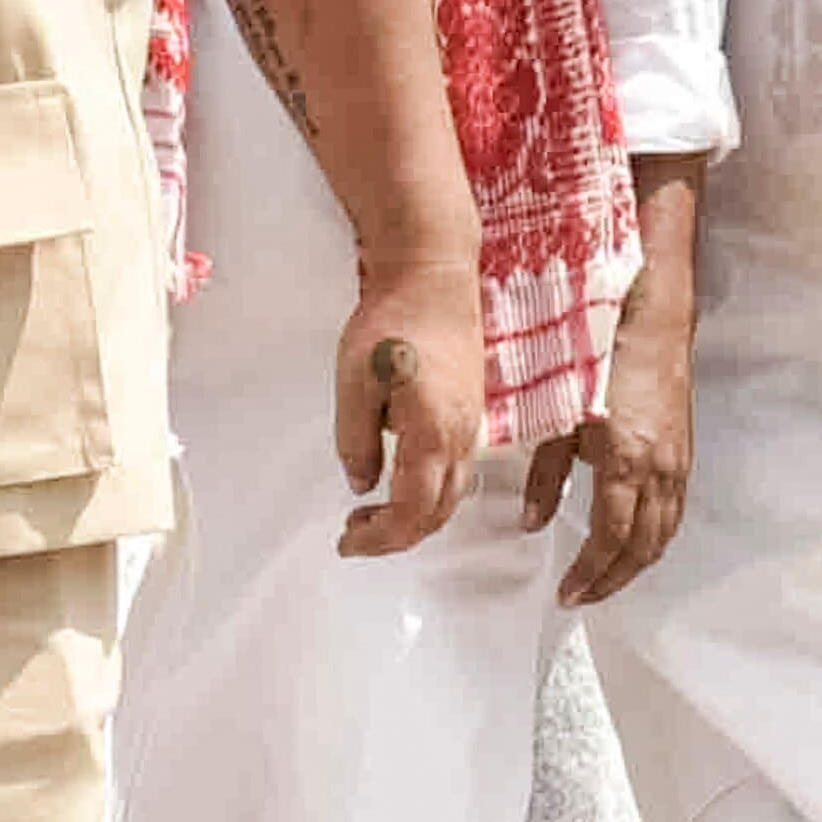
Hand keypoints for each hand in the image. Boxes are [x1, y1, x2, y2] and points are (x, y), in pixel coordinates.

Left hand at [334, 257, 484, 556]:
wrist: (433, 278)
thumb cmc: (394, 320)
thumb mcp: (355, 380)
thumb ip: (356, 439)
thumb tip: (361, 483)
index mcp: (434, 433)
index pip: (413, 510)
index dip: (381, 538)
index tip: (348, 542)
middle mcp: (462, 437)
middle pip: (438, 512)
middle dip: (396, 534)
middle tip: (354, 533)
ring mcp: (472, 426)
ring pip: (452, 495)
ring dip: (415, 515)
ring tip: (370, 513)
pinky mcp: (471, 412)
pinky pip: (458, 470)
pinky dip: (431, 492)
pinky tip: (401, 479)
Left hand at [528, 276, 693, 603]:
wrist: (651, 316)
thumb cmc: (597, 355)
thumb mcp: (556, 414)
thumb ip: (544, 474)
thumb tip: (531, 522)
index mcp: (626, 461)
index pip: (610, 538)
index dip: (590, 573)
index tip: (567, 593)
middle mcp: (660, 469)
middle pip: (643, 547)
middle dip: (613, 579)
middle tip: (583, 596)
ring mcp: (678, 463)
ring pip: (664, 533)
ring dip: (636, 564)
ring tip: (605, 578)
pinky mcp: (684, 452)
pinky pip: (674, 511)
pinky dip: (655, 536)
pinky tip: (635, 541)